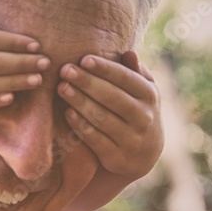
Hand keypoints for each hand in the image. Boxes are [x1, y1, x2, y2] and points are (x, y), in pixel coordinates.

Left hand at [55, 51, 162, 210]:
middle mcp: (144, 117)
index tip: (84, 58)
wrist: (143, 153)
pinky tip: (67, 112)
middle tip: (65, 70)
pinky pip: (96, 139)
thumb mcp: (142, 91)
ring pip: (102, 118)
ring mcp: (132, 139)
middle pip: (112, 97)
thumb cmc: (135, 109)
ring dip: (80, 101)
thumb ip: (134, 72)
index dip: (105, 69)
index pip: (126, 78)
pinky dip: (81, 125)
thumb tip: (129, 53)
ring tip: (61, 87)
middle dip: (87, 82)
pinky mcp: (117, 157)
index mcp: (149, 96)